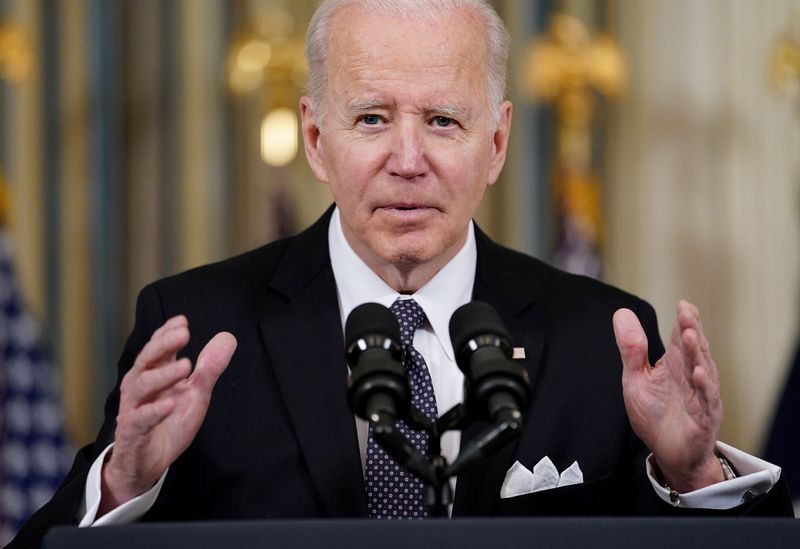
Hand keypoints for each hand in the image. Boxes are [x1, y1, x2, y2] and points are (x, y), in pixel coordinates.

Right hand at [99, 315, 236, 514]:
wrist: (147, 463)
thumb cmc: (168, 424)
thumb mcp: (195, 394)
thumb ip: (209, 368)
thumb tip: (228, 337)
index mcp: (153, 374)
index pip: (157, 347)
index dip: (167, 333)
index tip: (182, 321)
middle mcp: (139, 387)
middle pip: (147, 360)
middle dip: (164, 345)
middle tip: (183, 334)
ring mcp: (134, 408)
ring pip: (142, 386)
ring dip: (164, 374)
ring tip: (185, 366)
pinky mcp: (133, 431)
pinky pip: (141, 418)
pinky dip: (155, 410)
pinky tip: (170, 403)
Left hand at [613, 300, 723, 491]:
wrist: (669, 454)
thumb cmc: (655, 416)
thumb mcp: (636, 379)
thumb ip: (632, 349)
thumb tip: (622, 313)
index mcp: (675, 365)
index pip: (680, 338)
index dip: (683, 321)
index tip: (682, 304)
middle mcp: (691, 376)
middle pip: (693, 349)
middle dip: (691, 330)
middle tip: (687, 312)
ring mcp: (700, 395)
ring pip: (702, 370)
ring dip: (696, 353)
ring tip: (689, 335)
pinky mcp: (704, 417)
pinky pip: (706, 399)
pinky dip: (703, 386)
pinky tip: (698, 372)